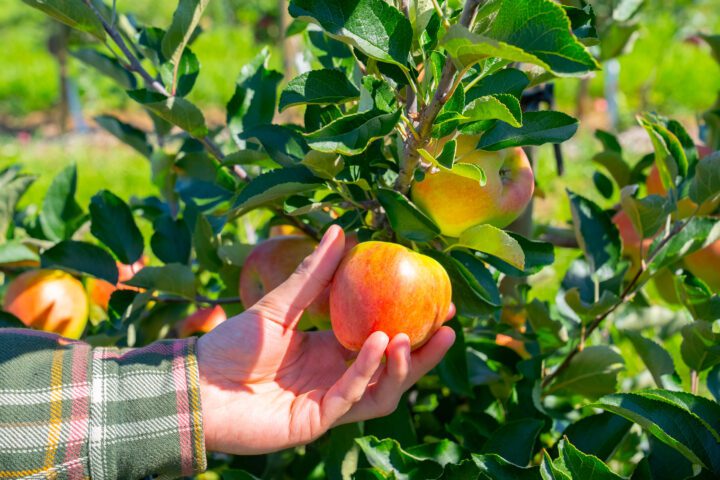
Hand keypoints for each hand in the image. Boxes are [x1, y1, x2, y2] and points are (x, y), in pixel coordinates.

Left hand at [197, 225, 455, 454]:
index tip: (436, 301)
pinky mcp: (315, 421)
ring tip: (412, 336)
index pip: (382, 340)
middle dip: (424, 352)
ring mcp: (328, 403)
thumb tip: (340, 231)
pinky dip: (368, 371)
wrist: (196, 383)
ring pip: (382, 391)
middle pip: (393, 370)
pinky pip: (352, 397)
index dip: (411, 325)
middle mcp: (336, 378)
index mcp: (330, 352)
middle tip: (449, 326)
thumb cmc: (232, 345)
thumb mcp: (279, 304)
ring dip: (403, 367)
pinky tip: (380, 343)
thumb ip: (312, 274)